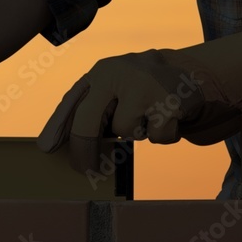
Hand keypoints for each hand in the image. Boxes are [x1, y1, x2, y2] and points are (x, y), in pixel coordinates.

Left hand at [37, 33, 241, 172]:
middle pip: (88, 121)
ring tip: (149, 116)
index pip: (72, 102)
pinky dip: (162, 135)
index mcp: (102, 71)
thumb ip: (92, 110)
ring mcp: (145, 86)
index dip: (57, 127)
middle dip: (84, 150)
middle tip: (84, 170)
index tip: (45, 149)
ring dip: (137, 134)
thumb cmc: (144, 89)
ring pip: (125, 133)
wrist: (196, 72)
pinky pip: (156, 137)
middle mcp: (119, 73)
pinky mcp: (169, 102)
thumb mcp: (117, 90)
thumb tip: (60, 145)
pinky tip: (168, 117)